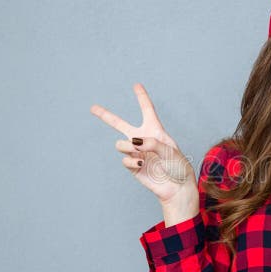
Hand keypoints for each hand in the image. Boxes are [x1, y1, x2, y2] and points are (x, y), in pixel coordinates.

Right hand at [90, 83, 197, 205]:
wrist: (177, 187)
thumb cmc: (178, 166)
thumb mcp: (169, 150)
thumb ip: (151, 142)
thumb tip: (133, 142)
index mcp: (155, 131)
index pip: (147, 110)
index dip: (141, 97)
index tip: (136, 84)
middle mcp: (143, 139)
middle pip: (120, 125)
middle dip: (105, 116)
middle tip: (92, 108)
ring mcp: (136, 153)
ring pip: (120, 144)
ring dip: (127, 146)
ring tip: (139, 151)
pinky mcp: (133, 166)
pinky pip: (125, 159)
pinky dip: (132, 160)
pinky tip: (142, 163)